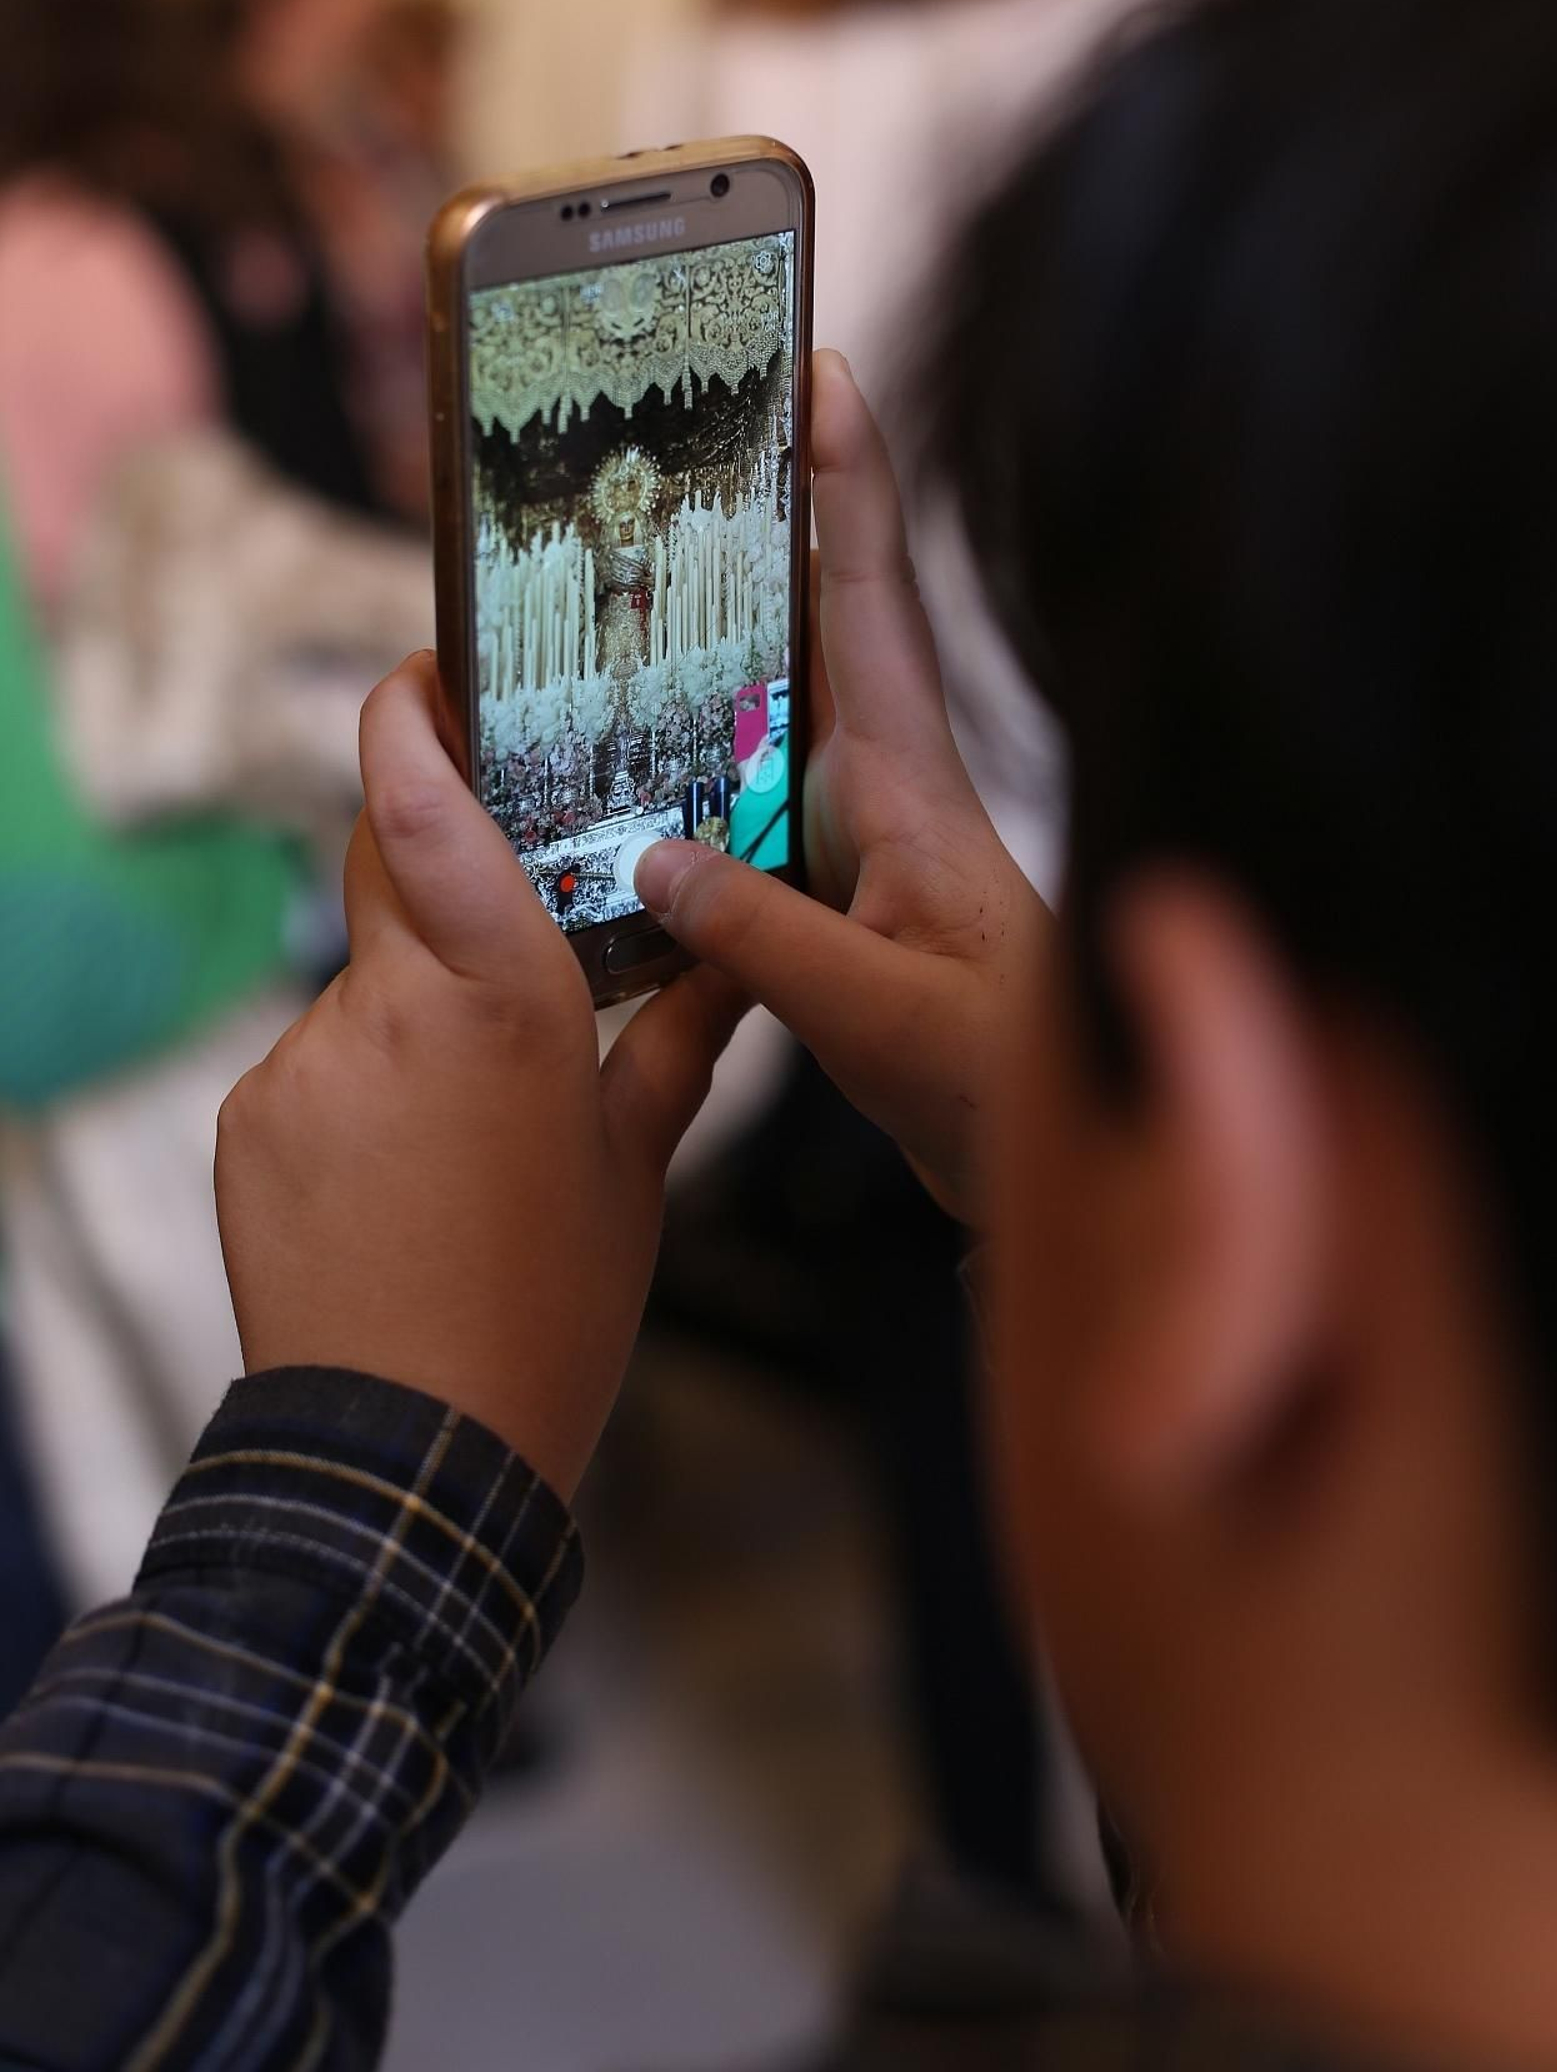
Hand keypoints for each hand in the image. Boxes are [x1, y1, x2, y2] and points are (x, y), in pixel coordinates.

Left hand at [216, 653, 743, 1497]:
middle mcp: (385, 1006)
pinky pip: (316, 1061)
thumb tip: (736, 959)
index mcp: (498, 997)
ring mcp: (302, 1063)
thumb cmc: (547, 1308)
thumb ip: (679, 1042)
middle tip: (504, 915)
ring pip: (364, 982)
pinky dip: (365, 1088)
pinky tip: (410, 1179)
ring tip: (472, 1131)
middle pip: (388, 867)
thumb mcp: (635, 1168)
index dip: (407, 716)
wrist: (407, 1451)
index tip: (423, 674)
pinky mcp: (250, 1119)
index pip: (417, 802)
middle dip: (438, 864)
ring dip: (416, 1016)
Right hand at [634, 352, 1052, 1224]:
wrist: (1073, 1153)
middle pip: (819, 616)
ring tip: (624, 562)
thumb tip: (651, 863)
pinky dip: (692, 761)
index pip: (875, 597)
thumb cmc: (1008, 1077)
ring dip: (715, 632)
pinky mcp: (838, 889)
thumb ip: (763, 939)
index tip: (817, 367)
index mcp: (909, 782)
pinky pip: (749, 794)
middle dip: (766, 513)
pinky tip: (626, 767)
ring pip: (776, 701)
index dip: (849, 476)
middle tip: (690, 423)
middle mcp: (885, 782)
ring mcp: (861, 831)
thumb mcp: (877, 1012)